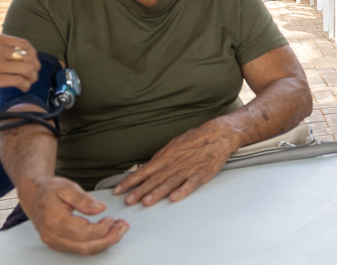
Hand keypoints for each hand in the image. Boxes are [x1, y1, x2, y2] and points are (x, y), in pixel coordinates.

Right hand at [0, 34, 39, 93]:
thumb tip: (16, 53)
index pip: (25, 44)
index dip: (33, 54)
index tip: (33, 61)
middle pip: (29, 56)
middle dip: (35, 67)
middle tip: (33, 74)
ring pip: (26, 69)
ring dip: (32, 77)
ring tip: (29, 82)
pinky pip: (18, 81)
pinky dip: (25, 85)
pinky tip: (23, 88)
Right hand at [17, 176, 127, 254]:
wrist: (32, 195)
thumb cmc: (49, 189)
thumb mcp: (67, 187)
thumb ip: (84, 199)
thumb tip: (100, 209)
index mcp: (54, 221)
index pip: (83, 233)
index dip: (102, 228)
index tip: (112, 218)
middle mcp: (52, 236)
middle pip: (85, 247)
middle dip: (108, 239)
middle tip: (123, 227)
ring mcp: (54, 242)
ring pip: (83, 250)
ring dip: (104, 242)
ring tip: (119, 229)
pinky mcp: (58, 244)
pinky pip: (79, 249)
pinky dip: (95, 242)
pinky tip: (106, 232)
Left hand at [114, 118, 239, 205]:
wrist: (218, 134)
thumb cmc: (196, 139)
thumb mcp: (175, 145)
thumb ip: (162, 157)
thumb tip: (148, 167)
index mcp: (166, 156)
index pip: (144, 170)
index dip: (131, 180)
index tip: (118, 190)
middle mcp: (174, 163)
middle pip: (154, 179)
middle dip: (139, 191)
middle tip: (128, 201)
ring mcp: (188, 169)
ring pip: (169, 182)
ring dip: (157, 193)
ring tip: (146, 202)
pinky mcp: (201, 174)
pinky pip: (190, 184)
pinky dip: (182, 191)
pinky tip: (174, 198)